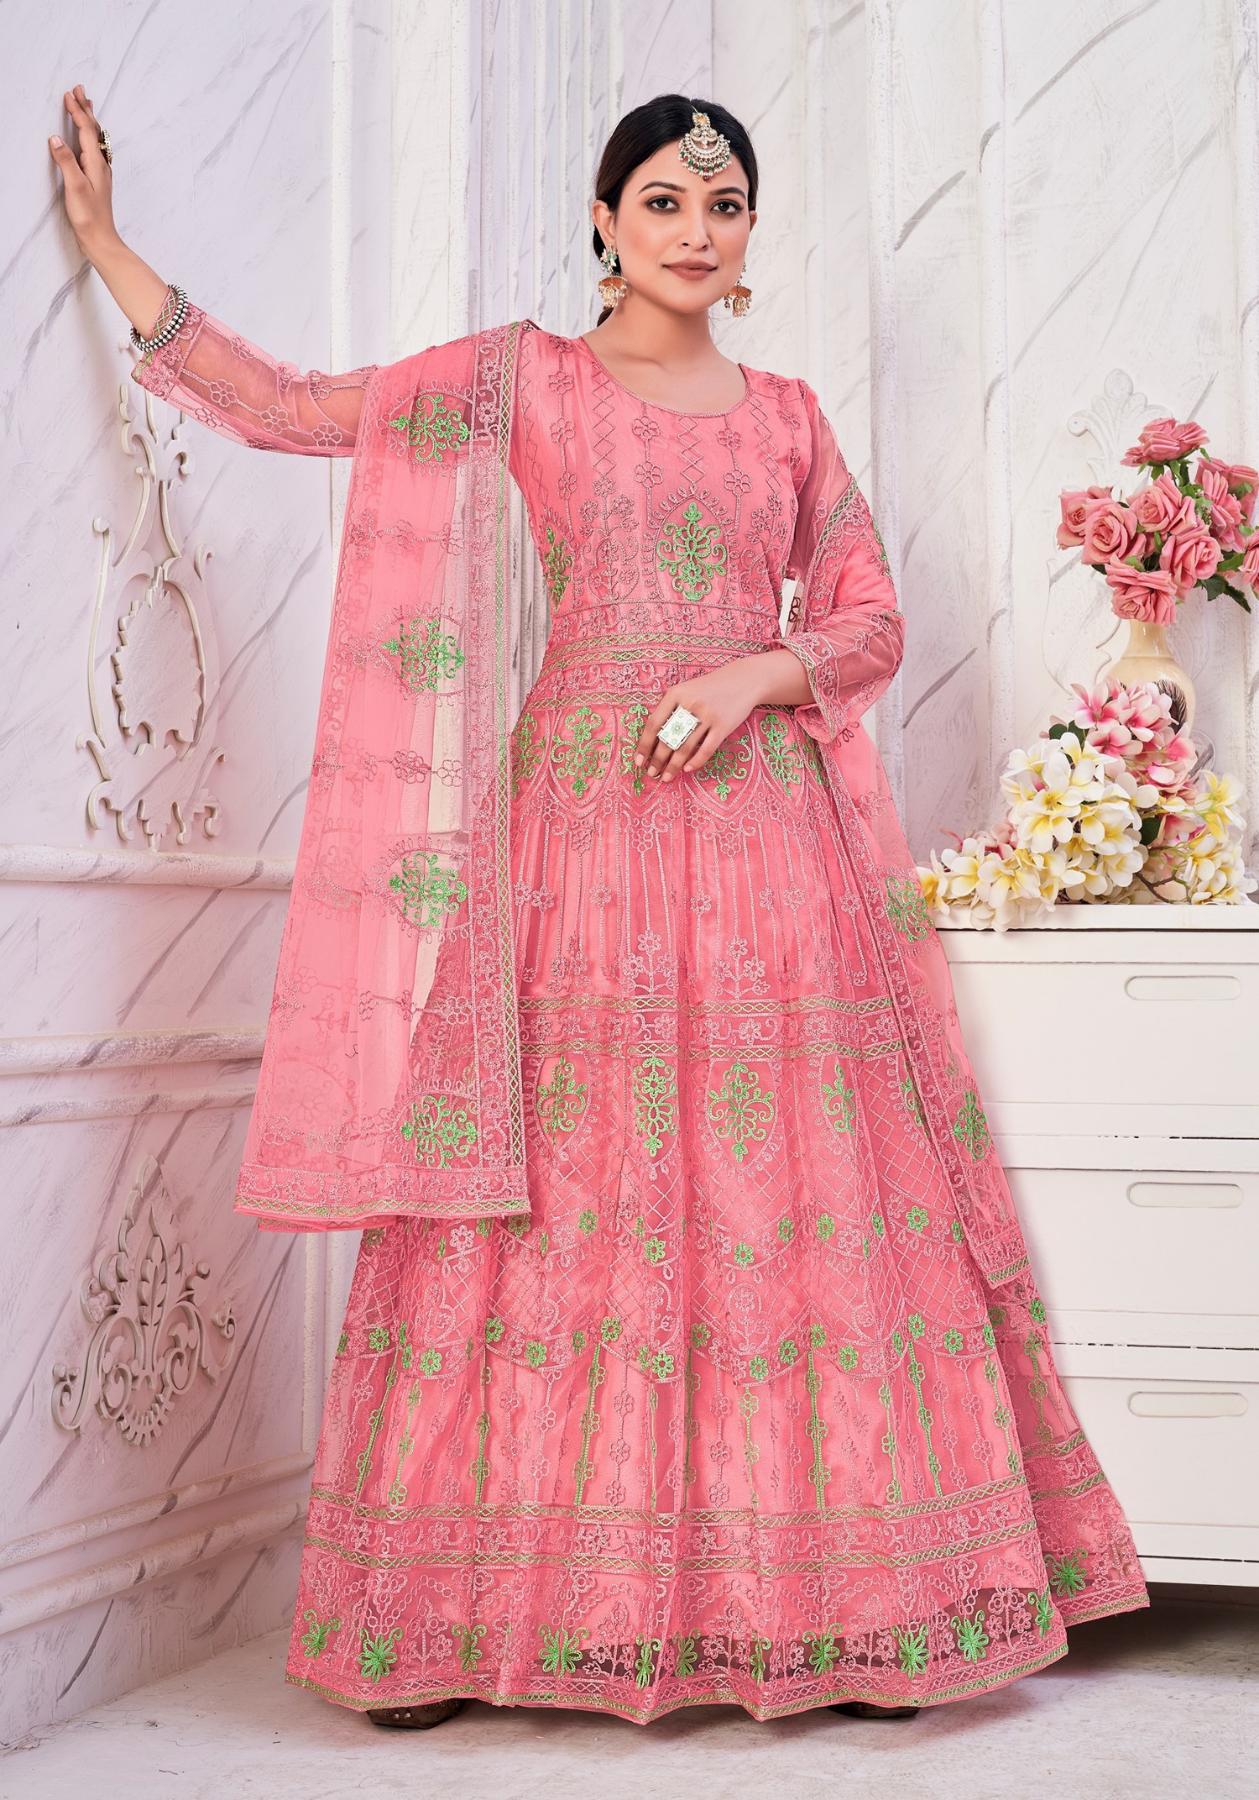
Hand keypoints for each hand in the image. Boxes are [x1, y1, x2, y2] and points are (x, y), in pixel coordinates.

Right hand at [49, 84, 117, 258]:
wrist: (101, 240)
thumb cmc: (89, 217)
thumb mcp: (75, 187)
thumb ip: (66, 162)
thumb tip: (56, 139)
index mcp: (96, 163)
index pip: (87, 130)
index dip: (77, 111)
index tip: (69, 94)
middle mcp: (101, 165)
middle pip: (94, 131)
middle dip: (86, 110)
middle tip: (80, 90)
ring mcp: (100, 173)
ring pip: (95, 139)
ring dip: (89, 120)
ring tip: (86, 106)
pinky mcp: (97, 181)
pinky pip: (94, 150)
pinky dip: (89, 136)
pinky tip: (88, 139)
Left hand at [634, 659, 769, 783]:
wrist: (744, 680)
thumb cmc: (710, 689)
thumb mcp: (686, 691)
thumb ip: (671, 709)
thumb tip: (654, 740)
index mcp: (676, 694)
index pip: (654, 724)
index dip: (644, 745)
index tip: (638, 761)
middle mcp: (690, 704)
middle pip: (668, 738)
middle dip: (657, 760)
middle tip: (651, 773)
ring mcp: (708, 715)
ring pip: (685, 747)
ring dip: (673, 766)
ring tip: (666, 778)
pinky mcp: (723, 726)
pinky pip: (706, 749)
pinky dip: (696, 762)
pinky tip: (687, 769)